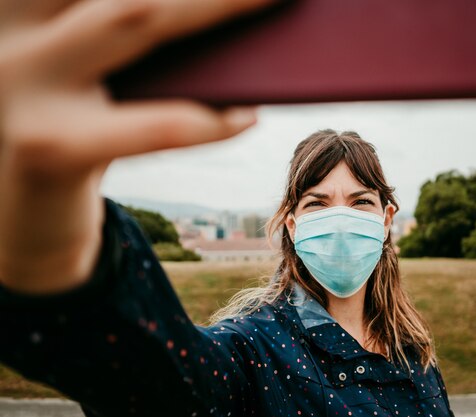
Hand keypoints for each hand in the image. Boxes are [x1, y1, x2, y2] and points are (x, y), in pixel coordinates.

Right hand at [0, 0, 273, 293]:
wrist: (24, 206)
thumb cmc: (75, 118)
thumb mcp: (93, 62)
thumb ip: (133, 24)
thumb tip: (230, 9)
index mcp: (22, 0)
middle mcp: (13, 23)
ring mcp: (22, 81)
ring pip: (135, 15)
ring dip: (220, 4)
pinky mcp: (50, 147)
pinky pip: (150, 125)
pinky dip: (206, 119)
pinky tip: (248, 114)